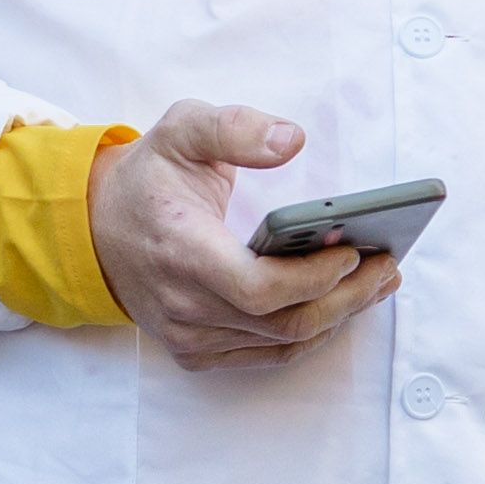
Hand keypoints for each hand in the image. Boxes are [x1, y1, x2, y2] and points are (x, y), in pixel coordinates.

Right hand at [85, 100, 396, 370]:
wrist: (97, 227)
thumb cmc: (149, 178)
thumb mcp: (182, 129)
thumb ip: (235, 129)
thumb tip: (292, 139)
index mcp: (180, 251)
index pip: (258, 290)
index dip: (314, 278)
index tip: (353, 250)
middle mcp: (182, 305)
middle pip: (283, 322)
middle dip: (347, 297)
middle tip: (388, 264)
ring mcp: (188, 335)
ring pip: (282, 343)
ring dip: (340, 315)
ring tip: (379, 280)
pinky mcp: (197, 352)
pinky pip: (267, 354)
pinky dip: (311, 333)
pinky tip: (343, 304)